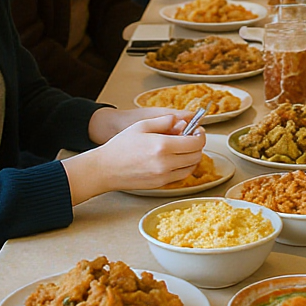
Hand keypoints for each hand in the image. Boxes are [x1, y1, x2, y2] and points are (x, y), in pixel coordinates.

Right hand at [66, 110, 205, 202]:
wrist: (105, 169)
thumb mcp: (142, 125)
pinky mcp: (160, 184)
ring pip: (191, 167)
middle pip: (196, 155)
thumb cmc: (121, 146)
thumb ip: (164, 121)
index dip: (200, 135)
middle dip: (198, 145)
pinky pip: (181, 176)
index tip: (198, 130)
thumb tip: (181, 120)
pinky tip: (177, 159)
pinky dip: (184, 167)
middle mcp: (165, 163)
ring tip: (185, 148)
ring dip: (193, 157)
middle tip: (192, 137)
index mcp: (162, 146)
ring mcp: (163, 176)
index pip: (195, 142)